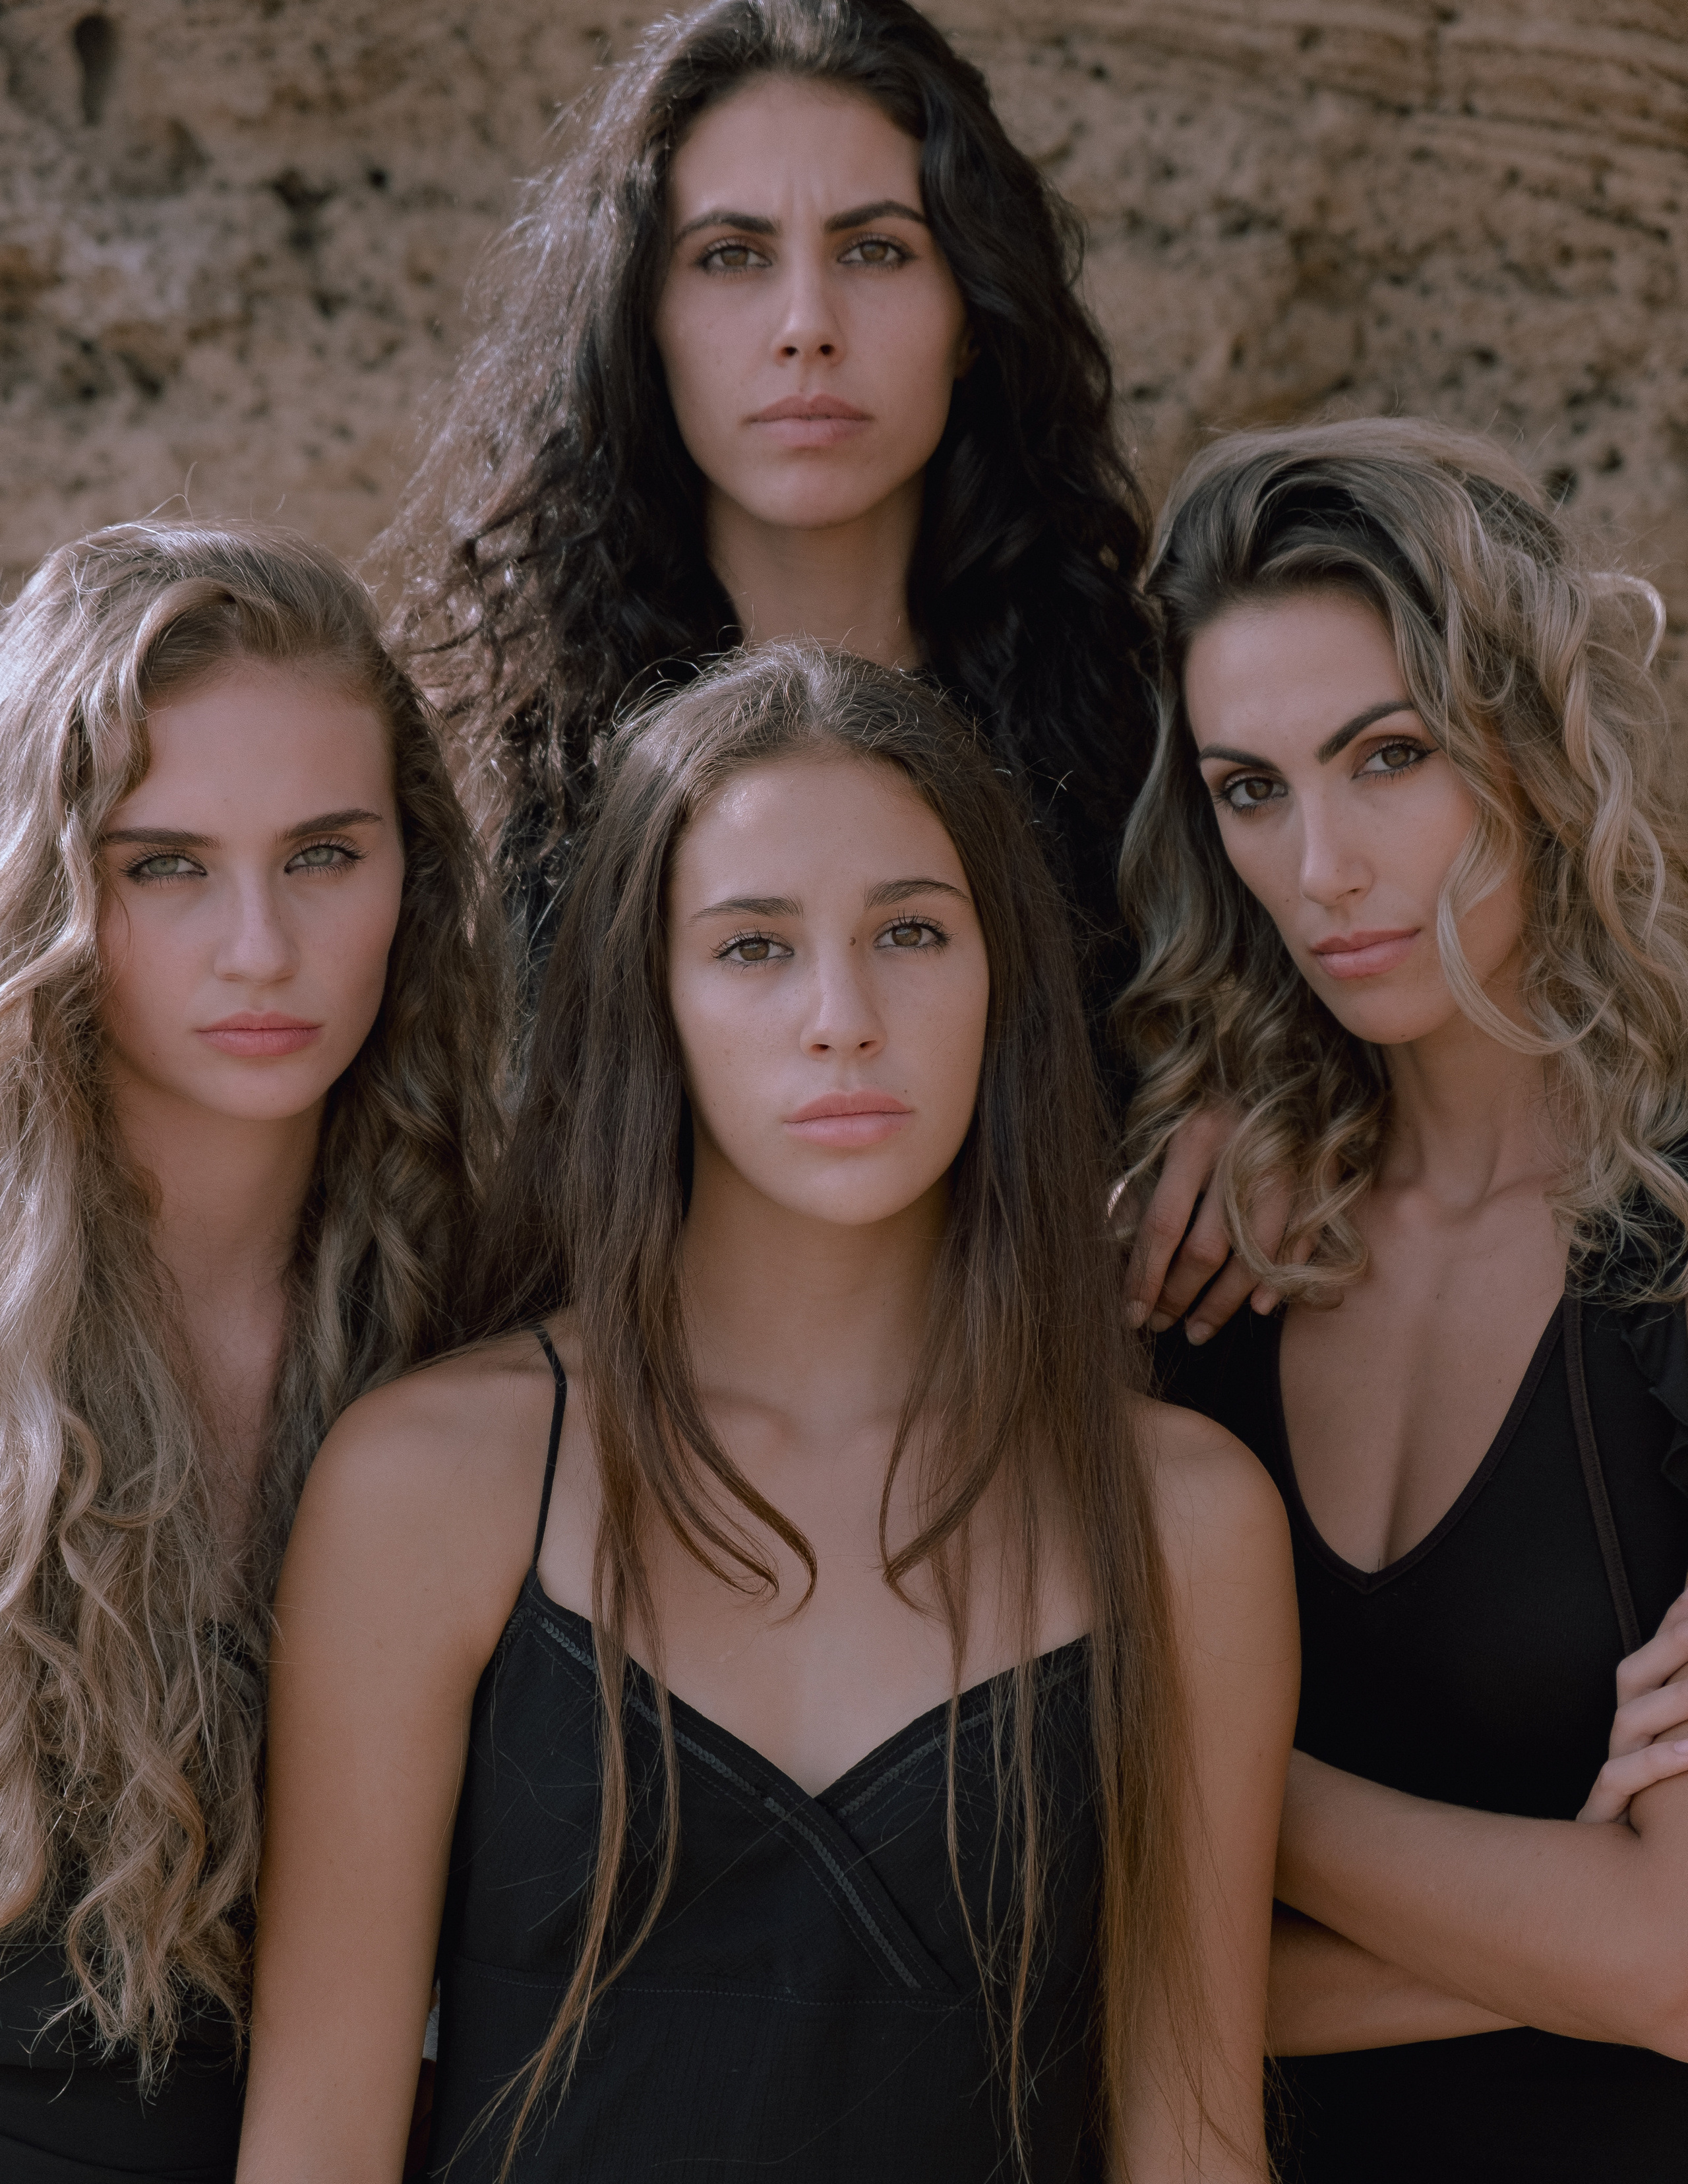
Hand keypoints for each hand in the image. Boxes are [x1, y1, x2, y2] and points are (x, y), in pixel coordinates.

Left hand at [1123, 1104, 1313, 1342]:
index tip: (1131, 1316)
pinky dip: (1280, 1280)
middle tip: (1161, 1327)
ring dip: (1224, 1304)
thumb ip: (1140, 1189)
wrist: (1276, 1056)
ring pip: (1255, 1256)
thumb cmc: (1201, 1101)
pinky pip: (1301, 1242)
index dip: (1144, 1278)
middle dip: (1180, 1297)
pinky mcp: (1319, 1174)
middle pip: (1208, 1249)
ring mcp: (1288, 1167)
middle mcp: (1242, 1154)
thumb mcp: (1162, 1132)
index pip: (1162, 1226)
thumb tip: (1119, 1254)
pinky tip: (1257, 1309)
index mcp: (1193, 1137)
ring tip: (1198, 1331)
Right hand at [1578, 1589, 1687, 1823]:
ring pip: (1634, 1718)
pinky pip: (1624, 1777)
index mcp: (1645, 1714)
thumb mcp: (1677, 1746)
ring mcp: (1615, 1765)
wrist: (1621, 1882)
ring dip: (1676, 1698)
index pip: (1662, 1651)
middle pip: (1640, 1672)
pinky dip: (1658, 1762)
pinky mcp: (1607, 1808)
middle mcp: (1627, 1732)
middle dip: (1674, 1642)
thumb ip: (1679, 1698)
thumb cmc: (1658, 1807)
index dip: (1679, 1617)